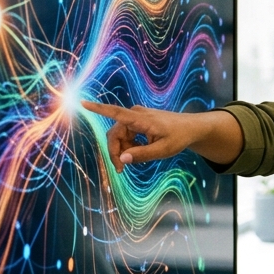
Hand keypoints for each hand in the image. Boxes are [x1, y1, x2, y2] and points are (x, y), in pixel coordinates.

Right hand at [81, 101, 210, 172]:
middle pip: (114, 134)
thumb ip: (142, 155)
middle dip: (115, 152)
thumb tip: (121, 160)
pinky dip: (129, 146)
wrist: (190, 128)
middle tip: (121, 170)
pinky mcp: (137, 122)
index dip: (98, 109)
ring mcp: (136, 118)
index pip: (116, 112)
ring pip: (119, 136)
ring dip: (123, 150)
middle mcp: (135, 115)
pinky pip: (125, 135)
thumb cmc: (178, 137)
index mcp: (141, 119)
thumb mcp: (163, 150)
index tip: (83, 103)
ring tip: (136, 160)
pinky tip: (139, 152)